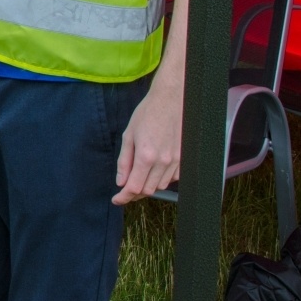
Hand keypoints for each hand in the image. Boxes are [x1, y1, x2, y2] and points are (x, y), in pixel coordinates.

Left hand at [113, 66, 182, 204]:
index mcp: (146, 156)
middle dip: (134, 193)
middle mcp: (163, 162)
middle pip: (147, 190)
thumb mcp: (129, 135)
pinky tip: (153, 171)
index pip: (134, 187)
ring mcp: (176, 161)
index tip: (116, 200)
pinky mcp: (184, 158)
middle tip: (124, 189)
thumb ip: (125, 161)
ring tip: (137, 178)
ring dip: (147, 186)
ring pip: (160, 186)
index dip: (123, 197)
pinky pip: (172, 178)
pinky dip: (161, 179)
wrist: (171, 100)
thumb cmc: (148, 114)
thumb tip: (120, 181)